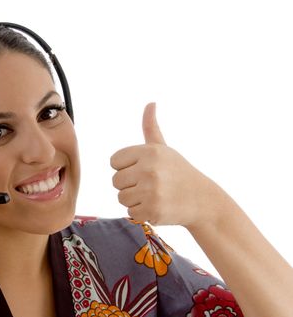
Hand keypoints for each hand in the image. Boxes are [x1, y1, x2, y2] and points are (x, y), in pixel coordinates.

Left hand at [110, 103, 221, 227]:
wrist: (202, 200)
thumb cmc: (178, 172)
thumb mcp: (164, 148)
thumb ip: (151, 127)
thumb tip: (151, 103)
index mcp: (149, 151)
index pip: (114, 161)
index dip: (126, 168)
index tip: (143, 170)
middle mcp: (150, 168)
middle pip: (115, 181)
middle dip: (130, 185)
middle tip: (151, 185)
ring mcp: (152, 190)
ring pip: (121, 198)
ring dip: (135, 200)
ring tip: (155, 195)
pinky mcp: (153, 209)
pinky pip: (130, 213)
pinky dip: (142, 213)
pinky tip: (158, 207)